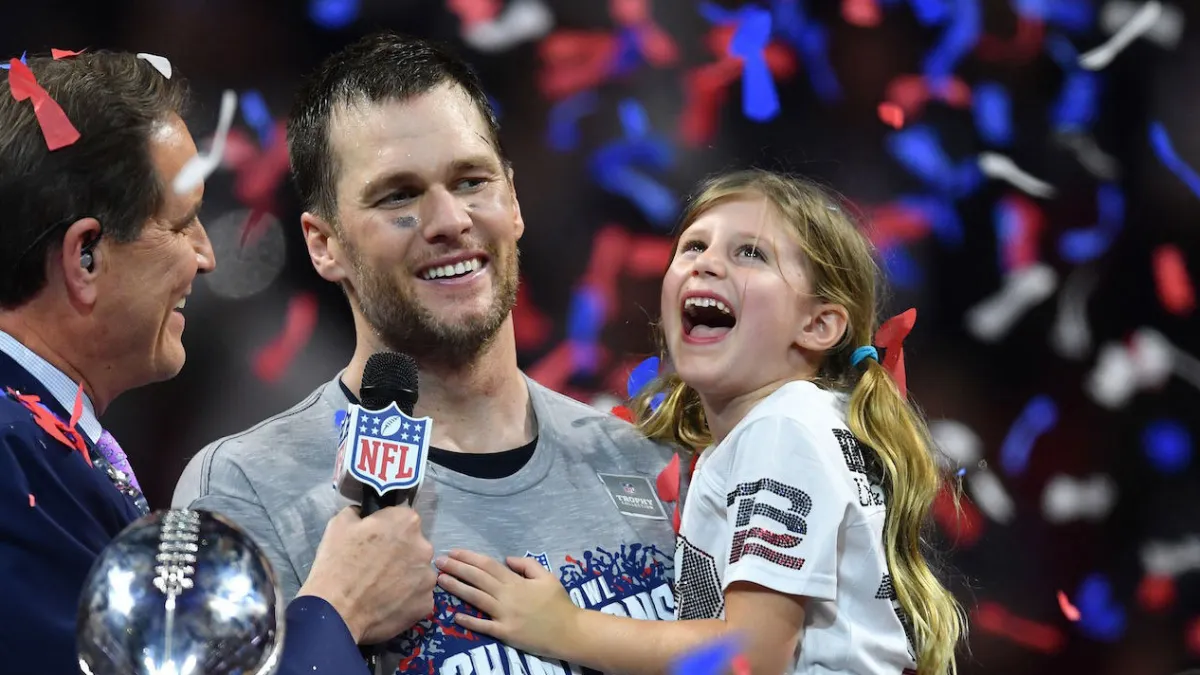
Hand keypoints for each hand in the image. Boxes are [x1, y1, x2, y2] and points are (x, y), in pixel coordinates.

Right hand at [297, 506, 435, 644]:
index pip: (402, 519)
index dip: (387, 529)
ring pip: (418, 572)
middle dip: (400, 553)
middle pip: (414, 546)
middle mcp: (425, 547)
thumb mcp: (339, 524)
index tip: (375, 541)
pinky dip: (407, 599)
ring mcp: (428, 577)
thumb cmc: (337, 564)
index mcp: (406, 522)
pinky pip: (418, 596)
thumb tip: (364, 513)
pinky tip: (387, 604)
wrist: (336, 613)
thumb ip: (359, 512)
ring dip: (405, 577)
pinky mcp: (427, 603)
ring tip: (381, 589)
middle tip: (377, 566)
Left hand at [435, 550, 579, 656]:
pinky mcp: (505, 632)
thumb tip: (506, 559)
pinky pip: (484, 626)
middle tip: (438, 562)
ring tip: (440, 581)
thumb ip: (527, 565)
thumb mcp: (547, 577)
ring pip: (476, 598)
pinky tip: (455, 615)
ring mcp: (504, 615)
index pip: (487, 565)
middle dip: (456, 569)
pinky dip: (469, 620)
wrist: (569, 631)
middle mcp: (507, 595)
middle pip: (477, 578)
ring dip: (456, 588)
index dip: (468, 557)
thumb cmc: (559, 603)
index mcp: (516, 581)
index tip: (453, 552)